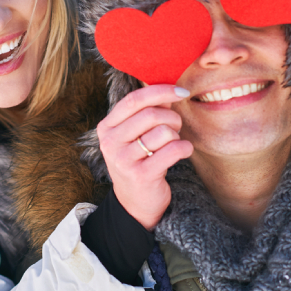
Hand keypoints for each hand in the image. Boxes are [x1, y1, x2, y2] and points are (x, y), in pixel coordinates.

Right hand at [96, 85, 193, 229]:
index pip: (133, 100)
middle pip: (151, 115)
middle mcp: (111, 142)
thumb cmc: (139, 161)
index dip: (160, 91)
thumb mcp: (135, 135)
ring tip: (172, 144)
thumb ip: (147, 111)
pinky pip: (172, 150)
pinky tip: (182, 152)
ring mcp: (123, 160)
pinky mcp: (141, 175)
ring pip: (163, 132)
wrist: (134, 203)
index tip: (180, 91)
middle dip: (172, 118)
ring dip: (176, 135)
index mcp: (107, 127)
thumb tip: (170, 87)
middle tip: (176, 128)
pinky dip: (184, 148)